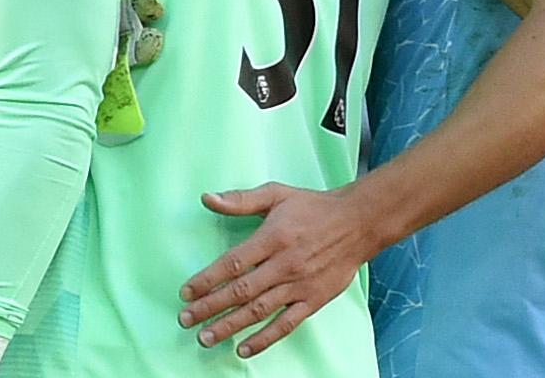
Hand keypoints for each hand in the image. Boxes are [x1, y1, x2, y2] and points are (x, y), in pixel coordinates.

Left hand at [178, 182, 379, 358]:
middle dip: (210, 307)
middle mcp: (284, 265)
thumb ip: (240, 200)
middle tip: (186, 320)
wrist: (358, 223)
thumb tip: (206, 198)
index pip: (233, 263)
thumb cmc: (313, 207)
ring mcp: (299, 285)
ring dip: (230, 326)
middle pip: (241, 291)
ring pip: (259, 311)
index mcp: (272, 238)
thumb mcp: (276, 194)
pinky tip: (244, 348)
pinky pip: (286, 324)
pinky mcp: (313, 300)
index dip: (207, 279)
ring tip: (206, 337)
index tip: (186, 292)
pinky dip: (265, 339)